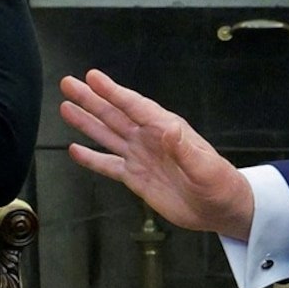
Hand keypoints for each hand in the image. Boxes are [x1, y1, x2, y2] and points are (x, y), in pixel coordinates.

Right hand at [58, 69, 255, 237]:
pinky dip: (91, 158)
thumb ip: (184, 149)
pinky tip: (75, 150)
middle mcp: (150, 139)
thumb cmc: (221, 184)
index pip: (135, 106)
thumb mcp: (206, 168)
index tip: (93, 78)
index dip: (113, 92)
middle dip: (91, 99)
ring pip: (108, 135)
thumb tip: (169, 129)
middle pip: (115, 115)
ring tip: (66, 107)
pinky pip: (109, 165)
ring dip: (87, 122)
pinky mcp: (136, 177)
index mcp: (167, 130)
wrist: (222, 209)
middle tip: (68, 83)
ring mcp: (141, 157)